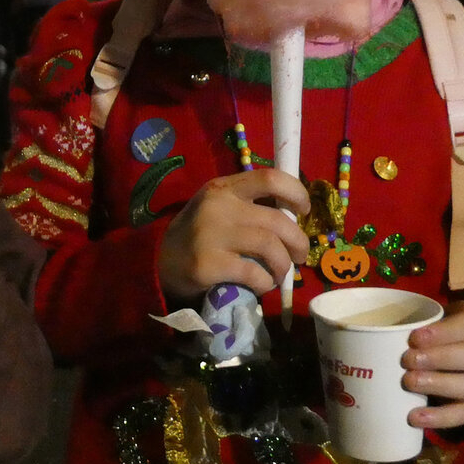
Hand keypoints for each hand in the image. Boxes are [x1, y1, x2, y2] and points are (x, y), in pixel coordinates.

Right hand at [157, 169, 309, 304]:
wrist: (159, 261)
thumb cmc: (198, 234)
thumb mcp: (218, 208)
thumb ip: (249, 206)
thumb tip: (293, 219)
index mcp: (224, 188)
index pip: (270, 178)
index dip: (296, 192)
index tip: (304, 210)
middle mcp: (218, 206)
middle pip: (277, 220)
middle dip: (297, 241)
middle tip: (300, 256)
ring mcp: (211, 235)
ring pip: (269, 246)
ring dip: (283, 265)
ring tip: (280, 274)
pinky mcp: (207, 264)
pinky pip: (253, 273)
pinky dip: (265, 282)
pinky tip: (262, 285)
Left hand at [402, 300, 463, 429]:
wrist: (460, 352)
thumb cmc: (437, 332)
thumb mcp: (431, 318)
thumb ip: (414, 321)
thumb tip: (374, 331)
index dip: (443, 332)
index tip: (414, 337)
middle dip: (441, 358)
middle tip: (407, 360)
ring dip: (441, 385)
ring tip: (410, 383)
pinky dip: (442, 417)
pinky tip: (416, 417)